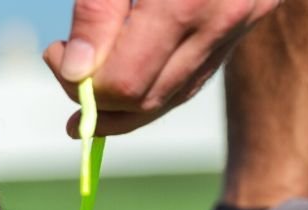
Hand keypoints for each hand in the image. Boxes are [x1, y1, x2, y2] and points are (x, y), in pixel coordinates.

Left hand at [44, 0, 279, 135]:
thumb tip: (78, 73)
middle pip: (151, 96)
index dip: (80, 83)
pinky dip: (158, 83)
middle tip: (64, 70)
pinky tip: (127, 85)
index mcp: (191, 0)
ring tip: (85, 97)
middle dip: (99, 98)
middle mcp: (228, 15)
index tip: (56, 55)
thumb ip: (97, 10)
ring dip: (126, 101)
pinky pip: (197, 70)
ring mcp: (246, 19)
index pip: (126, 83)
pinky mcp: (251, 14)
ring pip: (177, 92)